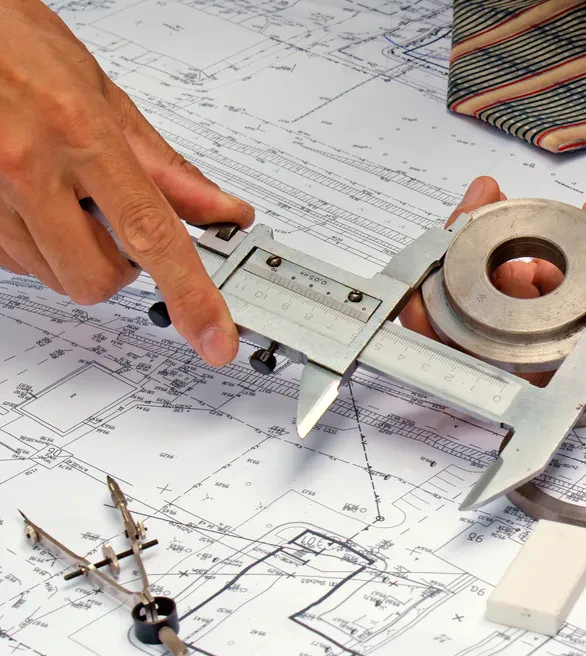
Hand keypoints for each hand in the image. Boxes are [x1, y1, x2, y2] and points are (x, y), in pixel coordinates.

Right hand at [0, 0, 253, 365]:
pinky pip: (17, 261)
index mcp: (77, 132)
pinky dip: (38, 242)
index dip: (191, 295)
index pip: (152, 234)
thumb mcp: (101, 94)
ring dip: (75, 251)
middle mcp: (26, 167)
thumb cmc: (14, 45)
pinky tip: (34, 197)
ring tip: (64, 190)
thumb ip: (164, 165)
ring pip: (54, 275)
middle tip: (114, 218)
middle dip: (119, 265)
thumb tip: (221, 211)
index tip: (215, 338)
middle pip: (96, 278)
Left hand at [401, 88, 585, 374]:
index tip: (441, 314)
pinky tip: (488, 199)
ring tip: (476, 204)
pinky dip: (493, 231)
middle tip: (448, 242)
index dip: (484, 351)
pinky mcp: (569, 251)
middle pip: (508, 329)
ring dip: (473, 255)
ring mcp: (578, 279)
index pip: (543, 356)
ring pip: (506, 289)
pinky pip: (519, 253)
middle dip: (458, 297)